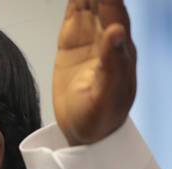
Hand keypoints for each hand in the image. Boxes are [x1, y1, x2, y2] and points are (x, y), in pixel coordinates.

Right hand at [54, 0, 136, 145]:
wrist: (85, 132)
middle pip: (104, 1)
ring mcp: (88, 39)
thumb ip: (113, 64)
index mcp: (121, 49)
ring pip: (88, 3)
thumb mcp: (108, 96)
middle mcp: (107, 37)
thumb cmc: (100, 118)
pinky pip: (73, 14)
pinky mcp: (70, 44)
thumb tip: (117, 31)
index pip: (116, 12)